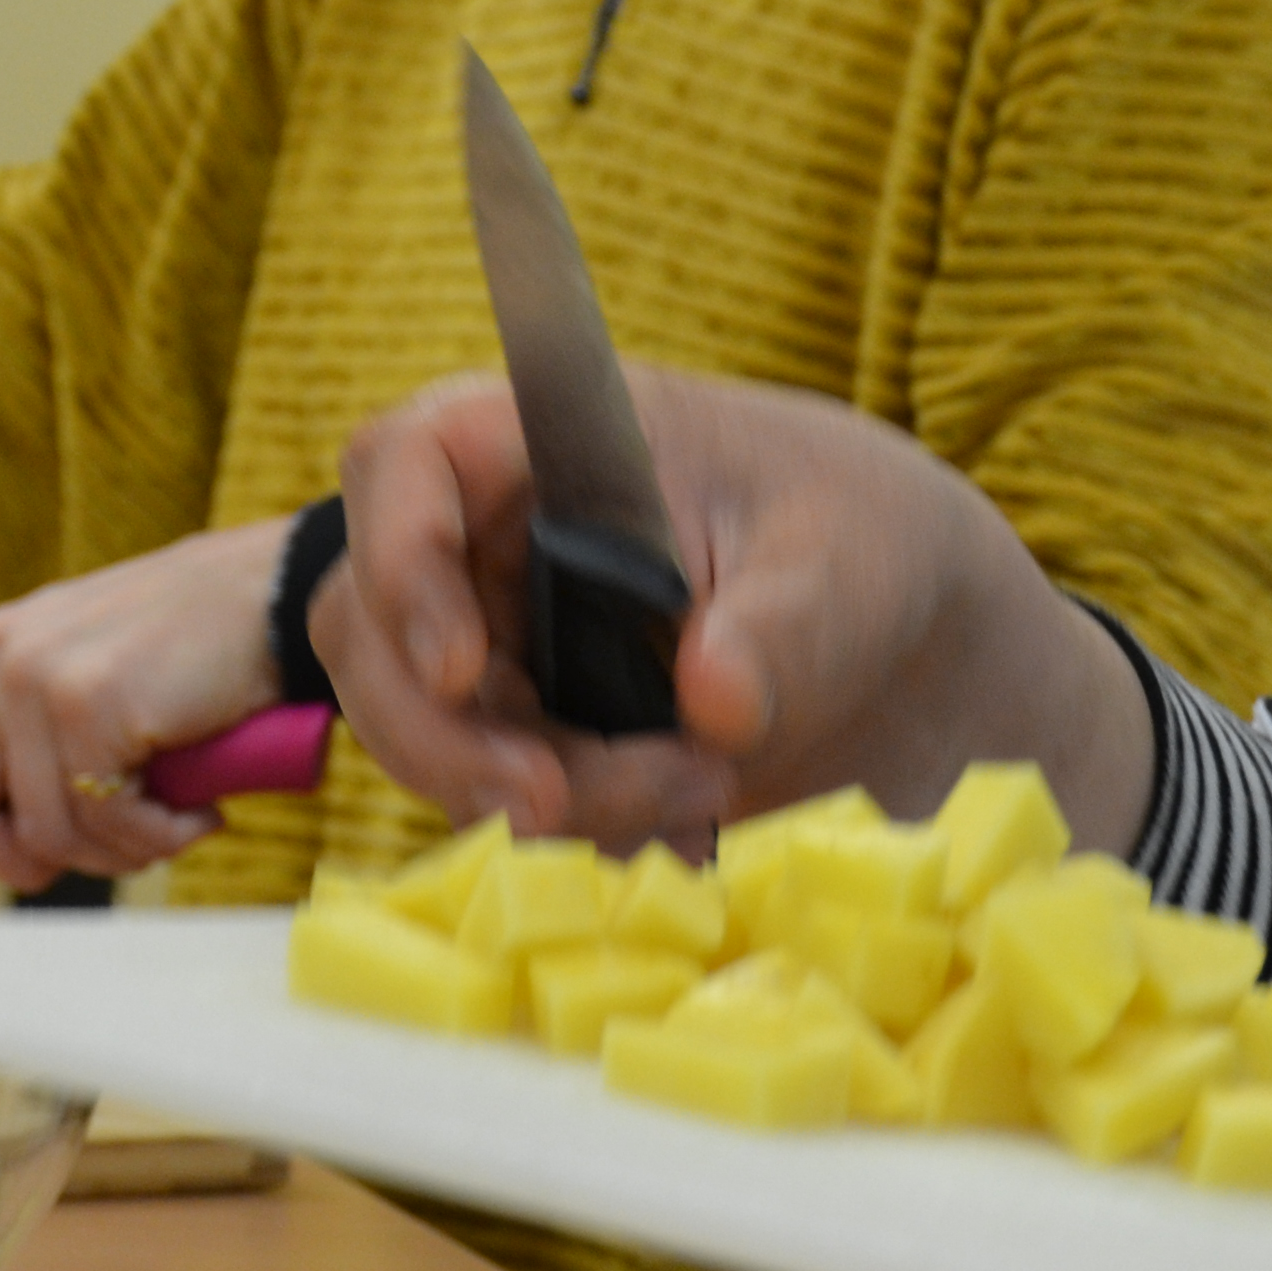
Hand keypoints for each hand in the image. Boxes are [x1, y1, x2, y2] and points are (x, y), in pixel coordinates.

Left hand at [0, 523, 286, 891]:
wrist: (284, 595)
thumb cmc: (190, 650)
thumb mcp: (76, 677)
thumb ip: (18, 736)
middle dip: (12, 862)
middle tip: (84, 845)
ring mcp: (35, 677)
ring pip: (36, 835)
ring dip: (111, 854)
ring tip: (163, 815)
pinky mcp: (91, 702)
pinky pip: (100, 824)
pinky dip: (157, 838)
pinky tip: (193, 808)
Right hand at [313, 364, 1148, 854]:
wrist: (898, 651)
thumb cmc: (860, 544)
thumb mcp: (845, 564)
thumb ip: (779, 625)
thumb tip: (714, 697)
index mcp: (546, 438)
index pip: (405, 460)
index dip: (400, 560)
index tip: (464, 669)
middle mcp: (488, 538)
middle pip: (373, 628)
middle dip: (449, 737)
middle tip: (552, 805)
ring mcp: (494, 644)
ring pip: (424, 732)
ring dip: (534, 794)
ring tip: (697, 795)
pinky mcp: (522, 738)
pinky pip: (487, 796)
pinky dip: (571, 831)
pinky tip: (682, 828)